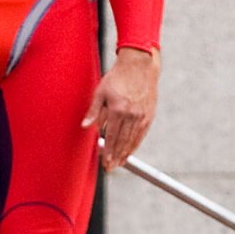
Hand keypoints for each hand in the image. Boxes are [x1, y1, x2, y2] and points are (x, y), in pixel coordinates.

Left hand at [85, 47, 159, 169]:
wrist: (140, 65)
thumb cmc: (117, 77)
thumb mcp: (100, 91)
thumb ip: (94, 111)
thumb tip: (85, 127)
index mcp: (118, 110)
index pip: (112, 137)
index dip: (108, 152)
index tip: (105, 163)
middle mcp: (132, 115)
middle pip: (123, 142)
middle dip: (116, 157)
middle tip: (111, 168)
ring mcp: (142, 115)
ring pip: (133, 140)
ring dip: (126, 154)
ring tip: (120, 163)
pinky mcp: (149, 114)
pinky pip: (142, 134)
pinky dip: (136, 144)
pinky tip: (130, 151)